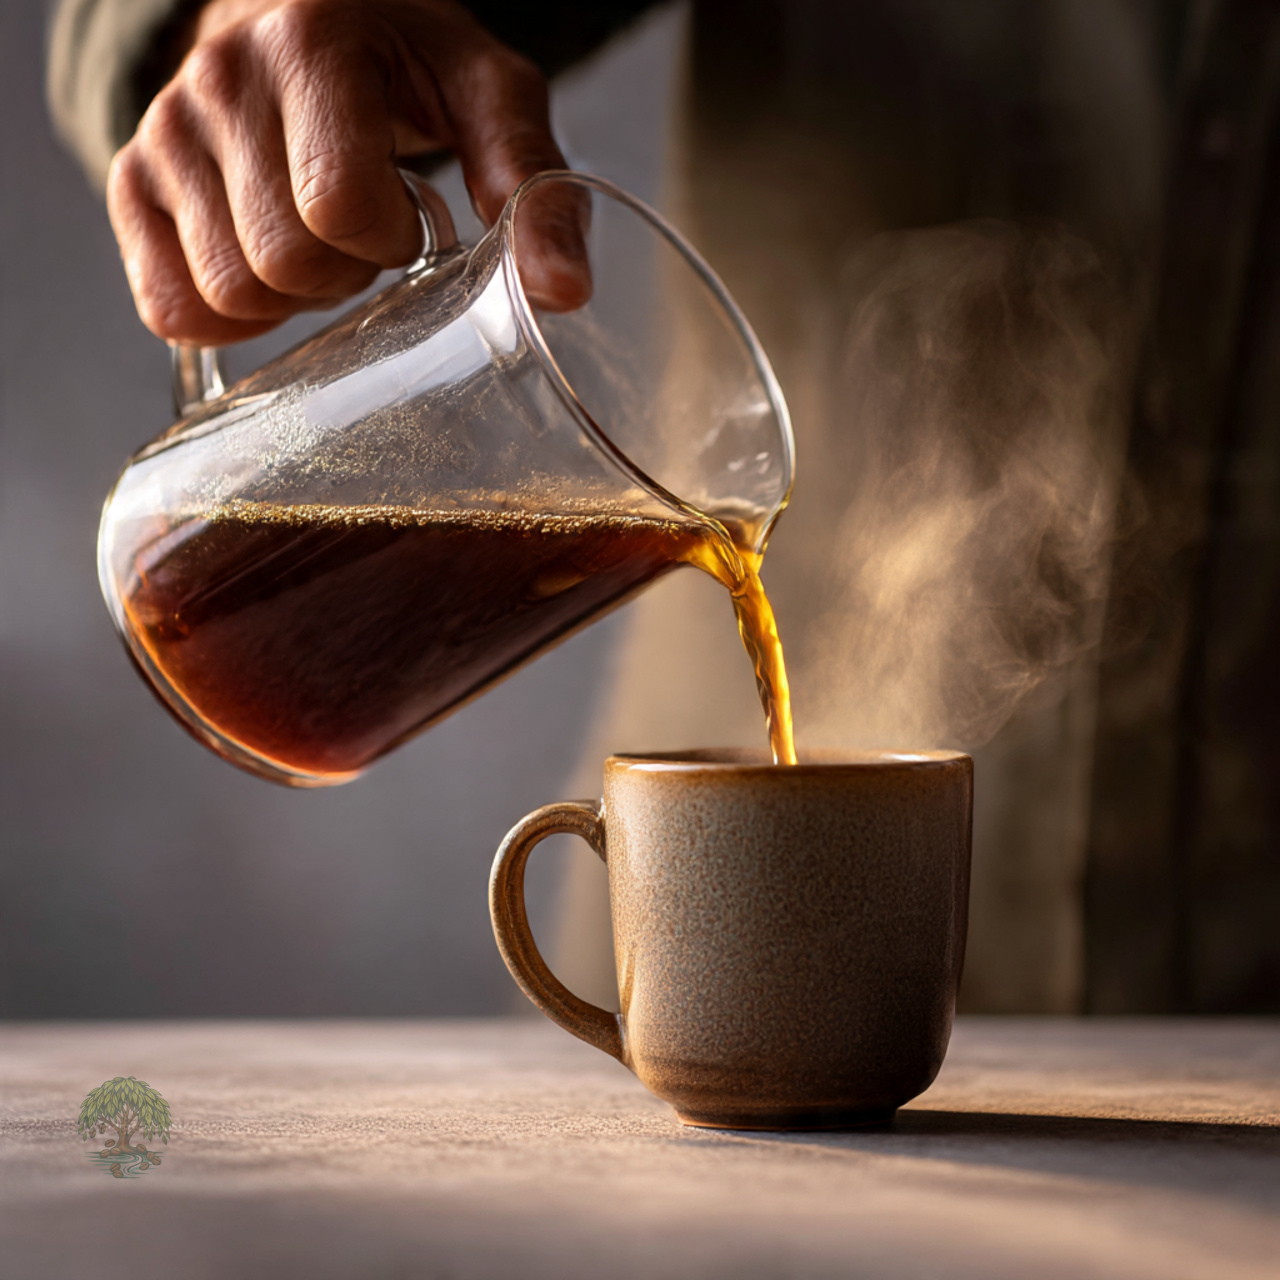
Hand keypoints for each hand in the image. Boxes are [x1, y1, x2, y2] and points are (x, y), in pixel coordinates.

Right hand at [107, 0, 589, 344]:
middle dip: (344, 272)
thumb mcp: (487, 96)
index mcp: (310, 42)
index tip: (410, 215)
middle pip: (281, 260)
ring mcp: (166, 131)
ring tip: (319, 241)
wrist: (311, 18)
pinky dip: (230, 318)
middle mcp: (220, 78)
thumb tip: (561, 293)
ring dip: (293, 296)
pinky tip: (269, 268)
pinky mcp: (133, 180)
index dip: (389, 238)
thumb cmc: (408, 63)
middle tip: (365, 234)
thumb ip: (531, 184)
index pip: (336, 205)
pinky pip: (171, 310)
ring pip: (230, 292)